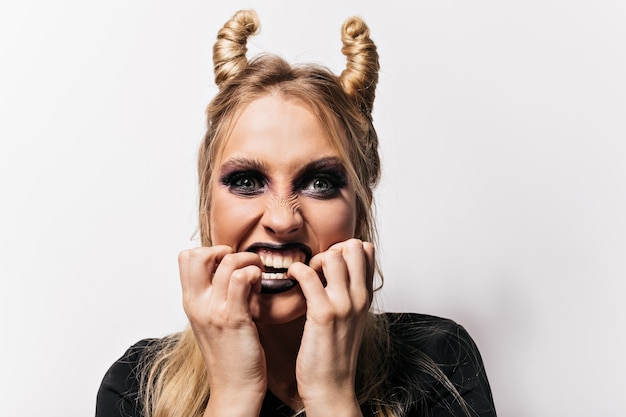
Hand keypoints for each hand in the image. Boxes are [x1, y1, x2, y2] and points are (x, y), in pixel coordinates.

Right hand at [178, 246, 265, 415]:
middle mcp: (197, 303)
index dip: (208, 252)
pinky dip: (254, 274)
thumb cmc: (228, 353)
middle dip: (224, 250)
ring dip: (248, 261)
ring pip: (226, 262)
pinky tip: (260, 287)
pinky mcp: (235, 318)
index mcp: (190, 302)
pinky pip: (242, 279)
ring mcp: (214, 310)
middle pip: (197, 254)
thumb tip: (224, 270)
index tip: (227, 263)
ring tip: (257, 276)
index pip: (185, 257)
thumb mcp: (210, 320)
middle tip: (241, 264)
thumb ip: (211, 295)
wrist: (234, 387)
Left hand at [288, 239, 374, 416]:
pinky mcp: (323, 314)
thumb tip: (337, 270)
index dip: (344, 248)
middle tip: (316, 267)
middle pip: (353, 247)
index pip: (367, 251)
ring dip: (313, 259)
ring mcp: (344, 305)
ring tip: (303, 274)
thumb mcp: (351, 318)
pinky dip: (296, 271)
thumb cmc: (335, 353)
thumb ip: (349, 293)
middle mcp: (359, 297)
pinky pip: (308, 275)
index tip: (328, 262)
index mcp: (366, 296)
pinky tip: (291, 278)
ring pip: (334, 256)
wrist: (331, 386)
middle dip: (331, 248)